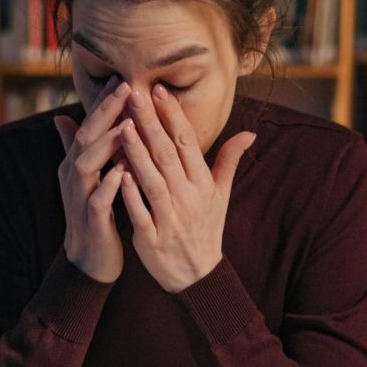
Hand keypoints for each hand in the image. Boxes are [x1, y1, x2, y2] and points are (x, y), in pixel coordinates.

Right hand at [53, 78, 133, 282]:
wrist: (89, 259)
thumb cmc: (94, 214)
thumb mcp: (85, 177)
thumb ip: (76, 148)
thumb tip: (61, 117)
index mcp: (75, 164)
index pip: (88, 126)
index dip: (104, 103)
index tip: (123, 79)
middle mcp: (73, 176)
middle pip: (85, 138)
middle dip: (104, 113)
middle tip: (125, 87)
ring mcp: (79, 198)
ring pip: (87, 165)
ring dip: (106, 144)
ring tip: (127, 124)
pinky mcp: (90, 221)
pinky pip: (97, 200)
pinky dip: (110, 185)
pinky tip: (125, 172)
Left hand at [118, 85, 256, 292]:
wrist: (197, 277)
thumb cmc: (206, 230)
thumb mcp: (221, 196)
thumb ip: (229, 161)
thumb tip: (249, 132)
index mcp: (203, 185)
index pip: (187, 143)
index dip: (173, 116)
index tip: (158, 89)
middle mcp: (189, 199)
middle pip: (168, 156)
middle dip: (151, 124)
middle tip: (134, 95)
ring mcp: (171, 220)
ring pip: (153, 182)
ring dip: (138, 155)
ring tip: (122, 127)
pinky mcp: (153, 240)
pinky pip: (141, 214)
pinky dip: (131, 196)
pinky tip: (118, 174)